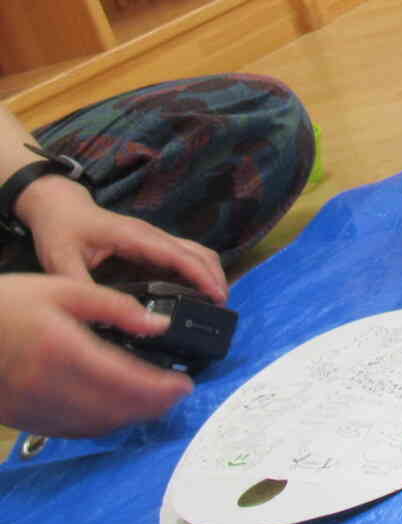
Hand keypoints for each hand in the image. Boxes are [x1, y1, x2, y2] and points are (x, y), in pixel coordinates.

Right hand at [0, 274, 194, 436]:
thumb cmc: (5, 305)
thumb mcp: (62, 289)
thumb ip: (115, 306)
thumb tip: (159, 323)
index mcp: (61, 349)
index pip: (124, 379)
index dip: (160, 389)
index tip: (185, 385)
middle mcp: (47, 386)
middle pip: (115, 409)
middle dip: (154, 406)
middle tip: (178, 393)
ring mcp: (33, 408)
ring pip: (95, 426)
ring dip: (130, 418)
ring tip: (155, 401)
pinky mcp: (23, 418)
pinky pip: (70, 431)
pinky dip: (101, 424)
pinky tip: (115, 409)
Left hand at [13, 175, 225, 302]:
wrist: (59, 207)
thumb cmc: (61, 231)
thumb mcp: (62, 262)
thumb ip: (81, 287)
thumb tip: (100, 317)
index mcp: (136, 237)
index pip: (180, 256)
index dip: (202, 276)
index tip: (218, 297)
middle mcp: (152, 235)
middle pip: (199, 252)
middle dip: (216, 278)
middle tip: (220, 310)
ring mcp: (154, 238)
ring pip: (196, 252)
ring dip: (210, 274)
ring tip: (212, 304)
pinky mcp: (152, 244)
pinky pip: (184, 256)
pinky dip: (198, 272)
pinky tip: (194, 293)